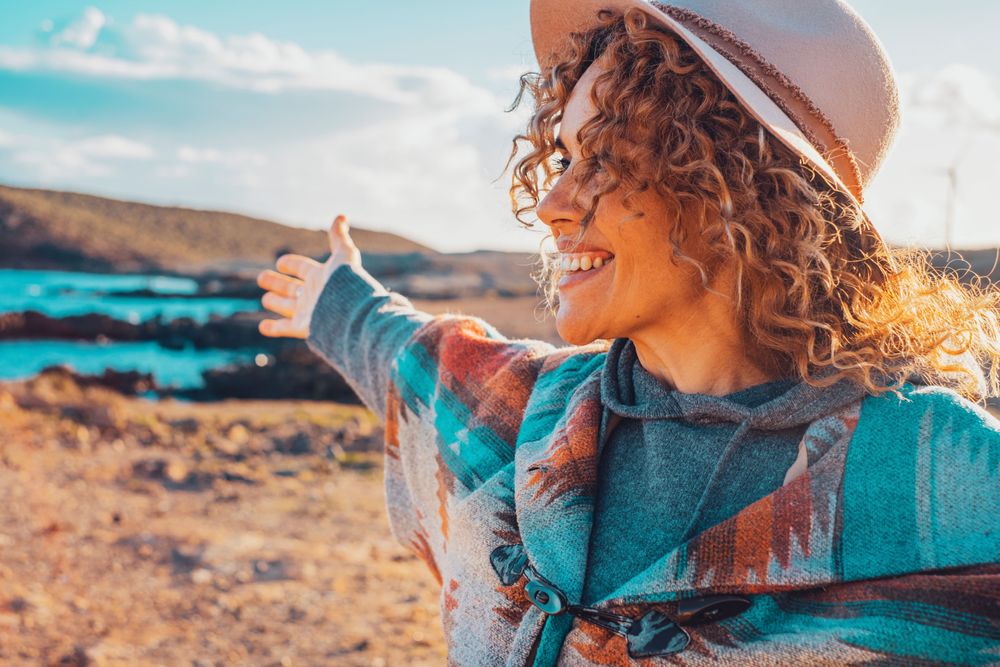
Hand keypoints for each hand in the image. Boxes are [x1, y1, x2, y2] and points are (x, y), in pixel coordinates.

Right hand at [257, 214, 361, 338]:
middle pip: (291, 288)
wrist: (351, 312)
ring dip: (275, 302)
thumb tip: (341, 216)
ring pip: (287, 306)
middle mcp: (313, 294)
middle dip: (277, 283)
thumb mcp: (344, 255)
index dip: (292, 264)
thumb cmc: (347, 282)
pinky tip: (263, 326)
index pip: (303, 268)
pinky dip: (273, 328)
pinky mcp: (304, 327)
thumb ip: (339, 237)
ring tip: (266, 298)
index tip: (281, 263)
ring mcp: (308, 311)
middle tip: (262, 278)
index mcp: (321, 277)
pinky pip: (285, 328)